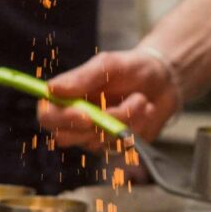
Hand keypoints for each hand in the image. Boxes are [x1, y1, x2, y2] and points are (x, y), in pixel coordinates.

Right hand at [37, 49, 180, 149]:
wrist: (163, 83)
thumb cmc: (131, 69)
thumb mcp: (108, 65)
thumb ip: (81, 77)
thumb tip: (51, 89)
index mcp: (66, 98)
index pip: (47, 116)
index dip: (61, 119)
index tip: (86, 114)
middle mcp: (74, 120)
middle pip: (64, 137)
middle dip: (99, 122)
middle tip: (128, 104)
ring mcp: (92, 136)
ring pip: (97, 141)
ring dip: (125, 119)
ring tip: (141, 99)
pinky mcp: (112, 147)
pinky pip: (118, 146)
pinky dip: (136, 127)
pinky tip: (144, 112)